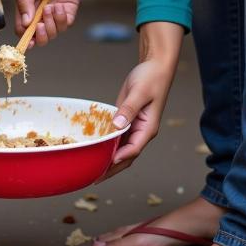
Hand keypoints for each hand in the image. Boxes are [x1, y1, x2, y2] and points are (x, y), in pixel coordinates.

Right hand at [15, 0, 81, 46]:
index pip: (23, 31)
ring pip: (53, 33)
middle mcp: (39, 15)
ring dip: (52, 24)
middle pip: (39, 38)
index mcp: (25, 9)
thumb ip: (25, 2)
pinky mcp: (68, 10)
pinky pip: (66, 24)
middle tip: (40, 25)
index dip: (26, 38)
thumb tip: (25, 23)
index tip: (29, 39)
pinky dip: (62, 19)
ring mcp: (54, 14)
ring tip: (51, 6)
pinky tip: (60, 5)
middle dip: (41, 36)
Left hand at [96, 22, 182, 181]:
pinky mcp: (125, 121)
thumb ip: (128, 110)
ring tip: (91, 170)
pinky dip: (106, 145)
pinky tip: (94, 150)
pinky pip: (115, 137)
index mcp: (147, 128)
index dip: (119, 158)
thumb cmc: (151, 79)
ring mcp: (133, 128)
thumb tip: (117, 125)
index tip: (106, 165)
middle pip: (126, 156)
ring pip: (120, 149)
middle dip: (112, 168)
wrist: (154, 67)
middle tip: (94, 178)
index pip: (133, 149)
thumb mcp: (139, 93)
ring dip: (107, 160)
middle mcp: (141, 132)